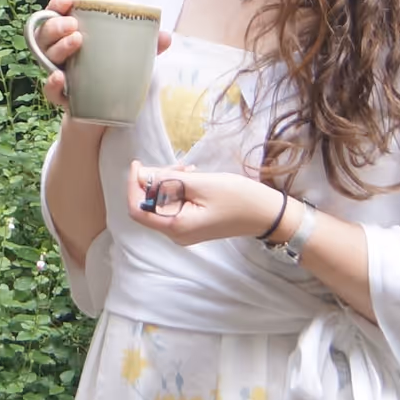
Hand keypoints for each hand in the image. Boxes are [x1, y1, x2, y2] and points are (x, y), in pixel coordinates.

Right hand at [35, 0, 174, 114]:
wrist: (104, 115)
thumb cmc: (112, 77)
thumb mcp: (128, 60)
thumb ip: (145, 48)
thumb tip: (165, 36)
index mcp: (71, 36)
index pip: (56, 15)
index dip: (57, 5)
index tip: (68, 0)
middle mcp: (59, 53)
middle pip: (46, 34)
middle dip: (57, 25)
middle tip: (74, 26)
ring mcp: (58, 74)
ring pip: (46, 57)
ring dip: (58, 47)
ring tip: (76, 41)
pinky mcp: (61, 97)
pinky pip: (50, 90)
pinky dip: (52, 84)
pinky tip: (60, 78)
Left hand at [125, 162, 284, 247]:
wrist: (266, 214)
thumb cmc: (238, 199)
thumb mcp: (200, 184)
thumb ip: (168, 181)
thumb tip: (142, 177)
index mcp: (175, 227)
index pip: (137, 209)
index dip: (133, 185)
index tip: (138, 164)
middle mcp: (176, 234)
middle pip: (149, 205)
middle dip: (156, 181)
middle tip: (178, 164)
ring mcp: (184, 232)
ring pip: (162, 204)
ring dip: (169, 183)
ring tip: (188, 168)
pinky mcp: (192, 226)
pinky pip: (175, 206)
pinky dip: (178, 190)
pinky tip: (192, 178)